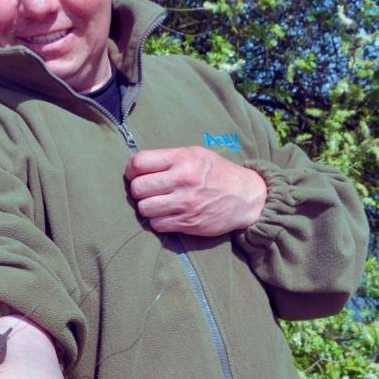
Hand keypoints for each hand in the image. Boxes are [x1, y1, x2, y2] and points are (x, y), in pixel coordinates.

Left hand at [125, 146, 266, 235]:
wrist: (247, 197)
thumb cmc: (218, 173)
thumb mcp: (197, 154)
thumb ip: (169, 158)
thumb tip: (138, 166)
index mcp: (183, 158)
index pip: (139, 162)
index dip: (132, 170)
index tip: (136, 174)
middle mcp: (182, 179)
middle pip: (138, 188)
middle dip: (138, 190)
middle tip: (147, 191)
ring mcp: (185, 203)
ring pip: (144, 208)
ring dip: (147, 207)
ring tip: (157, 204)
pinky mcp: (188, 222)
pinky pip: (157, 224)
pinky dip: (158, 221)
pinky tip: (167, 215)